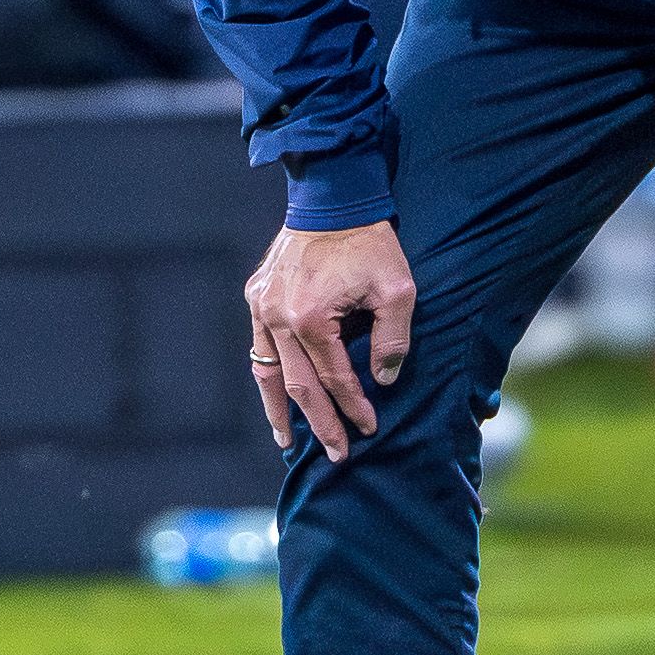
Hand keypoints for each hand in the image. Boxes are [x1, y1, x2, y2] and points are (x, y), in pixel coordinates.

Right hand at [244, 220, 415, 459]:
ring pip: (267, 372)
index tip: (369, 429)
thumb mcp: (397, 291)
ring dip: (279, 409)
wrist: (334, 199)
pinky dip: (266, 375)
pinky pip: (259, 346)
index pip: (335, 378)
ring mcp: (262, 307)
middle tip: (336, 455)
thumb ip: (392, 340)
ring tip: (287, 440)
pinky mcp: (257, 296)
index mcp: (311, 319)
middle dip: (319, 423)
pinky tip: (274, 393)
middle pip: (298, 386)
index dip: (353, 407)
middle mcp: (278, 317)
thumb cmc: (370, 244)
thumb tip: (382, 380)